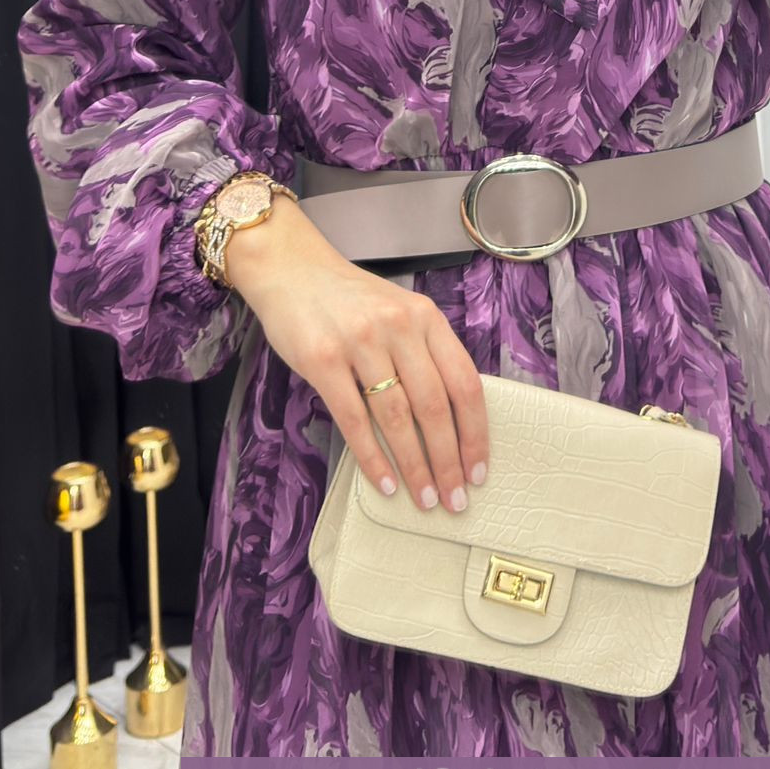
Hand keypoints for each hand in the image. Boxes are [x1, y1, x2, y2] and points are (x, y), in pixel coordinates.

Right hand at [229, 208, 488, 514]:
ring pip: (397, 418)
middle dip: (448, 461)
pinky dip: (373, 457)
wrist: (291, 269)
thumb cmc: (348, 299)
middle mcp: (398, 327)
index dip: (475, 432)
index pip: (464, 382)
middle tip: (454, 499)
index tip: (479, 469)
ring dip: (415, 466)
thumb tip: (452, 420)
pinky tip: (386, 481)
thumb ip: (424, 354)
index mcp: (425, 317)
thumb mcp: (398, 312)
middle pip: (435, 406)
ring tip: (424, 499)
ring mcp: (360, 343)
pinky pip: (354, 420)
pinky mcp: (323, 360)